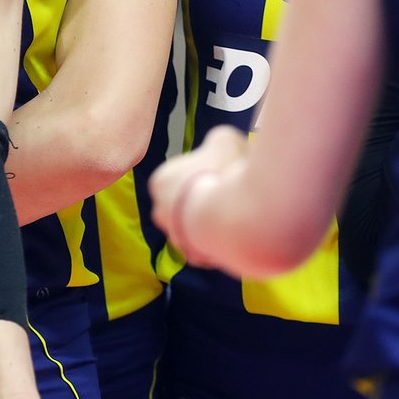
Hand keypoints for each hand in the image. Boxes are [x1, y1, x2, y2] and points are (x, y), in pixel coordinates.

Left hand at [149, 125, 247, 267]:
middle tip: (227, 190)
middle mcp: (161, 213)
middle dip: (201, 198)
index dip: (198, 171)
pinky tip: (238, 229)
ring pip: (194, 227)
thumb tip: (222, 143)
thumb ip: (219, 141)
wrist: (228, 217)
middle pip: (181, 202)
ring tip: (235, 210)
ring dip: (211, 220)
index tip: (218, 170)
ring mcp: (177, 239)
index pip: (174, 175)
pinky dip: (222, 239)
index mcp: (160, 181)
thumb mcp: (223, 140)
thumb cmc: (219, 173)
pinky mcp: (197, 259)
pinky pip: (209, 246)